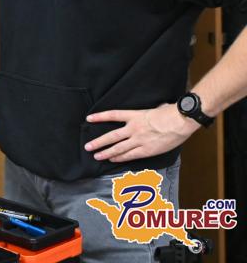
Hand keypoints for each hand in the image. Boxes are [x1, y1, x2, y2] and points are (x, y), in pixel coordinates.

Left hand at [84, 103, 199, 162]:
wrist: (180, 122)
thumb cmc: (170, 113)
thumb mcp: (154, 108)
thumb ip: (146, 113)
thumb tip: (149, 112)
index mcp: (135, 115)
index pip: (112, 115)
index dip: (100, 117)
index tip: (89, 119)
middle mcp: (133, 128)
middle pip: (111, 136)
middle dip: (98, 142)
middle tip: (88, 147)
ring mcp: (139, 140)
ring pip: (118, 148)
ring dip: (106, 152)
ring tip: (96, 156)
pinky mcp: (147, 150)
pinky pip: (130, 155)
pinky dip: (120, 158)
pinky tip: (113, 159)